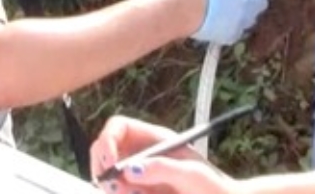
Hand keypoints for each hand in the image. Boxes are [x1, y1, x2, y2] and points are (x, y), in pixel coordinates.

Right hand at [91, 115, 240, 193]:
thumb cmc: (212, 187)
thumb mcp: (191, 175)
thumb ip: (162, 169)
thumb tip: (130, 169)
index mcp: (155, 139)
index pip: (118, 127)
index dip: (108, 141)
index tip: (111, 165)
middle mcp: (141, 154)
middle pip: (103, 152)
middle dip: (103, 169)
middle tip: (117, 188)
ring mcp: (137, 176)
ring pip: (107, 179)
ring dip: (115, 189)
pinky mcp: (136, 193)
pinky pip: (118, 193)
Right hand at [189, 0, 272, 44]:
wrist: (182, 9)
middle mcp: (249, 4)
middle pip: (262, 3)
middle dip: (254, 1)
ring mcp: (242, 21)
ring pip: (252, 19)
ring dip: (244, 15)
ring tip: (225, 11)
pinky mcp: (233, 36)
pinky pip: (239, 31)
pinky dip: (232, 28)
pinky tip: (218, 22)